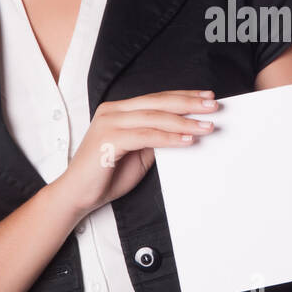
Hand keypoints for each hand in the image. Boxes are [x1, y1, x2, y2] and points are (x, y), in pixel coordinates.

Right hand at [50, 89, 218, 216]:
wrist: (77, 195)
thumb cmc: (106, 176)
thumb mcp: (138, 153)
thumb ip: (155, 139)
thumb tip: (184, 131)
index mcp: (119, 110)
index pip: (156, 99)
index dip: (183, 97)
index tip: (207, 98)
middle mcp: (113, 111)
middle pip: (158, 103)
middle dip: (189, 103)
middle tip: (213, 106)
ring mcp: (109, 123)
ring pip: (154, 117)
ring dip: (184, 121)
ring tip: (207, 126)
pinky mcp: (109, 139)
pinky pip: (146, 136)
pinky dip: (169, 138)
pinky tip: (188, 139)